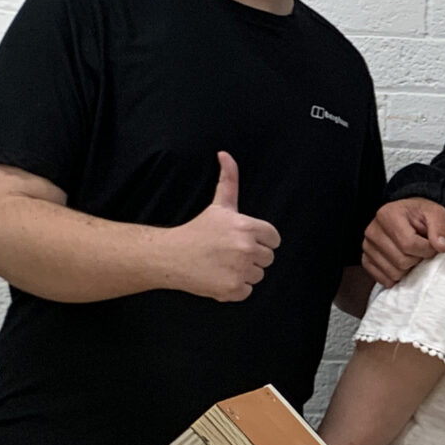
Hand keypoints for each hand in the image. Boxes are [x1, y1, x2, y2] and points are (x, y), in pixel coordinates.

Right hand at [168, 152, 280, 301]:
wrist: (170, 256)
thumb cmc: (197, 230)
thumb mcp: (218, 204)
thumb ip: (229, 180)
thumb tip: (225, 154)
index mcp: (247, 227)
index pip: (274, 239)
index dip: (260, 240)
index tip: (242, 240)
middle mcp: (246, 248)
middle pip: (268, 258)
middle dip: (252, 257)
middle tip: (229, 252)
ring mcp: (240, 270)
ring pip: (258, 275)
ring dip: (244, 273)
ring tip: (222, 263)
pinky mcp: (232, 289)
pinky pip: (247, 291)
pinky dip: (235, 288)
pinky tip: (219, 276)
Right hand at [361, 196, 444, 286]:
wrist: (406, 216)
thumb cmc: (420, 215)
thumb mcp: (435, 214)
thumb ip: (440, 228)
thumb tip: (441, 247)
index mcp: (387, 215)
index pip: (408, 244)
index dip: (426, 250)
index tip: (433, 245)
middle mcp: (372, 231)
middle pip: (401, 261)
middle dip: (417, 259)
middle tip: (420, 250)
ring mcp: (367, 246)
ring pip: (394, 273)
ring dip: (408, 269)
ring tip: (411, 254)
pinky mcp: (366, 259)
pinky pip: (383, 279)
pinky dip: (396, 276)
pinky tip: (402, 264)